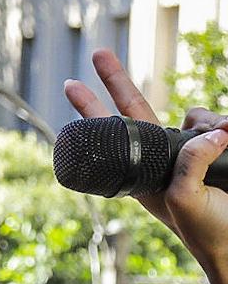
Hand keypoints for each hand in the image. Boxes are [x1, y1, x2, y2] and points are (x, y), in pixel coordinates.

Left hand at [64, 47, 227, 272]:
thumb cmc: (206, 231)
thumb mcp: (187, 199)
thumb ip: (190, 164)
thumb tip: (209, 132)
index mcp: (141, 174)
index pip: (110, 134)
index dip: (91, 110)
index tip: (71, 85)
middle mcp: (161, 158)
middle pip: (136, 109)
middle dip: (116, 80)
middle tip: (96, 53)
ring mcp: (190, 151)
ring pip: (193, 114)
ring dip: (209, 120)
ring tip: (225, 145)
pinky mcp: (218, 148)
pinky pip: (219, 122)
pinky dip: (226, 125)